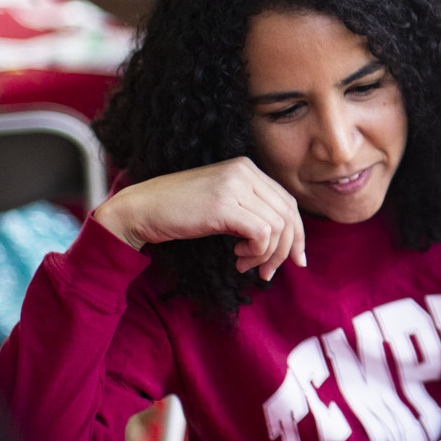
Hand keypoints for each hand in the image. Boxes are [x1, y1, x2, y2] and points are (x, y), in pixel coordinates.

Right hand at [93, 157, 306, 280]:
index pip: (288, 202)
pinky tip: (237, 257)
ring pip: (278, 227)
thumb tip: (287, 240)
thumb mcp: (224, 203)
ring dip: (266, 255)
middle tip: (268, 272)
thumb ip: (253, 211)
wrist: (142, 208)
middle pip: (288, 215)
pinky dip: (256, 252)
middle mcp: (245, 171)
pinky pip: (262, 234)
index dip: (297, 234)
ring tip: (244, 264)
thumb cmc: (181, 211)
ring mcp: (235, 186)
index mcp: (247, 168)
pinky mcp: (225, 205)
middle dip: (286, 249)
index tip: (296, 259)